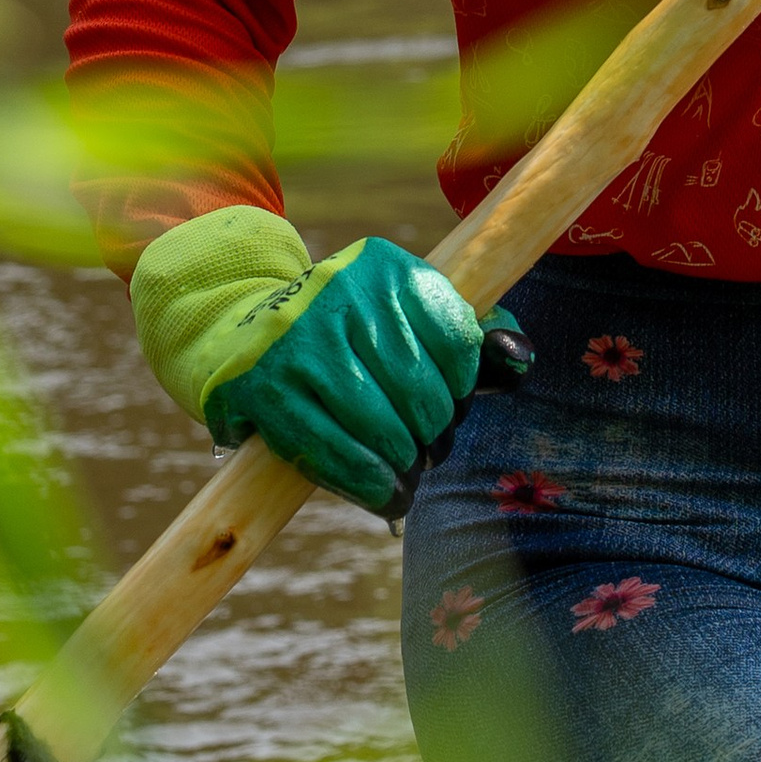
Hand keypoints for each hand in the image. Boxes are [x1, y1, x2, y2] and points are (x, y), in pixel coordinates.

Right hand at [129, 203, 530, 513]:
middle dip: (435, 434)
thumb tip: (520, 359)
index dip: (464, 387)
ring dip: (405, 465)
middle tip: (429, 449)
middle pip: (421, 391)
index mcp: (385, 264)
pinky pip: (334, 453)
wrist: (241, 333)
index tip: (451, 402)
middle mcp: (341, 291)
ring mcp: (298, 339)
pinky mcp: (265, 388)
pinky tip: (386, 496)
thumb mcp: (405, 315)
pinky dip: (370, 485)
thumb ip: (471, 336)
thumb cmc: (347, 335)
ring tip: (407, 474)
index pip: (458, 340)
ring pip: (382, 426)